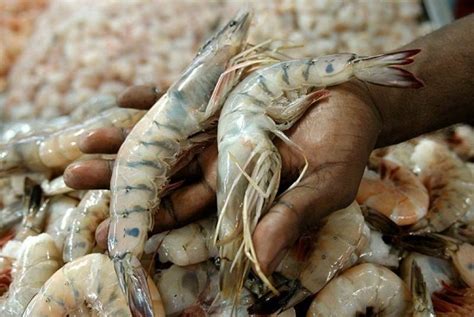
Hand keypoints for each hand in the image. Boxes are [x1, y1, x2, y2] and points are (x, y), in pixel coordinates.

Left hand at [64, 81, 381, 273]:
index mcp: (237, 194)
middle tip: (76, 182)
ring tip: (84, 141)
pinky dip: (152, 98)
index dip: (149, 224)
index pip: (186, 215)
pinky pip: (179, 99)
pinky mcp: (217, 98)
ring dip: (125, 141)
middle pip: (162, 178)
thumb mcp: (321, 189)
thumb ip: (287, 220)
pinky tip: (122, 98)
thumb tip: (259, 262)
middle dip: (120, 182)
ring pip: (162, 140)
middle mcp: (217, 164)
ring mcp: (213, 130)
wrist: (350, 100)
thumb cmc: (342, 149)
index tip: (112, 234)